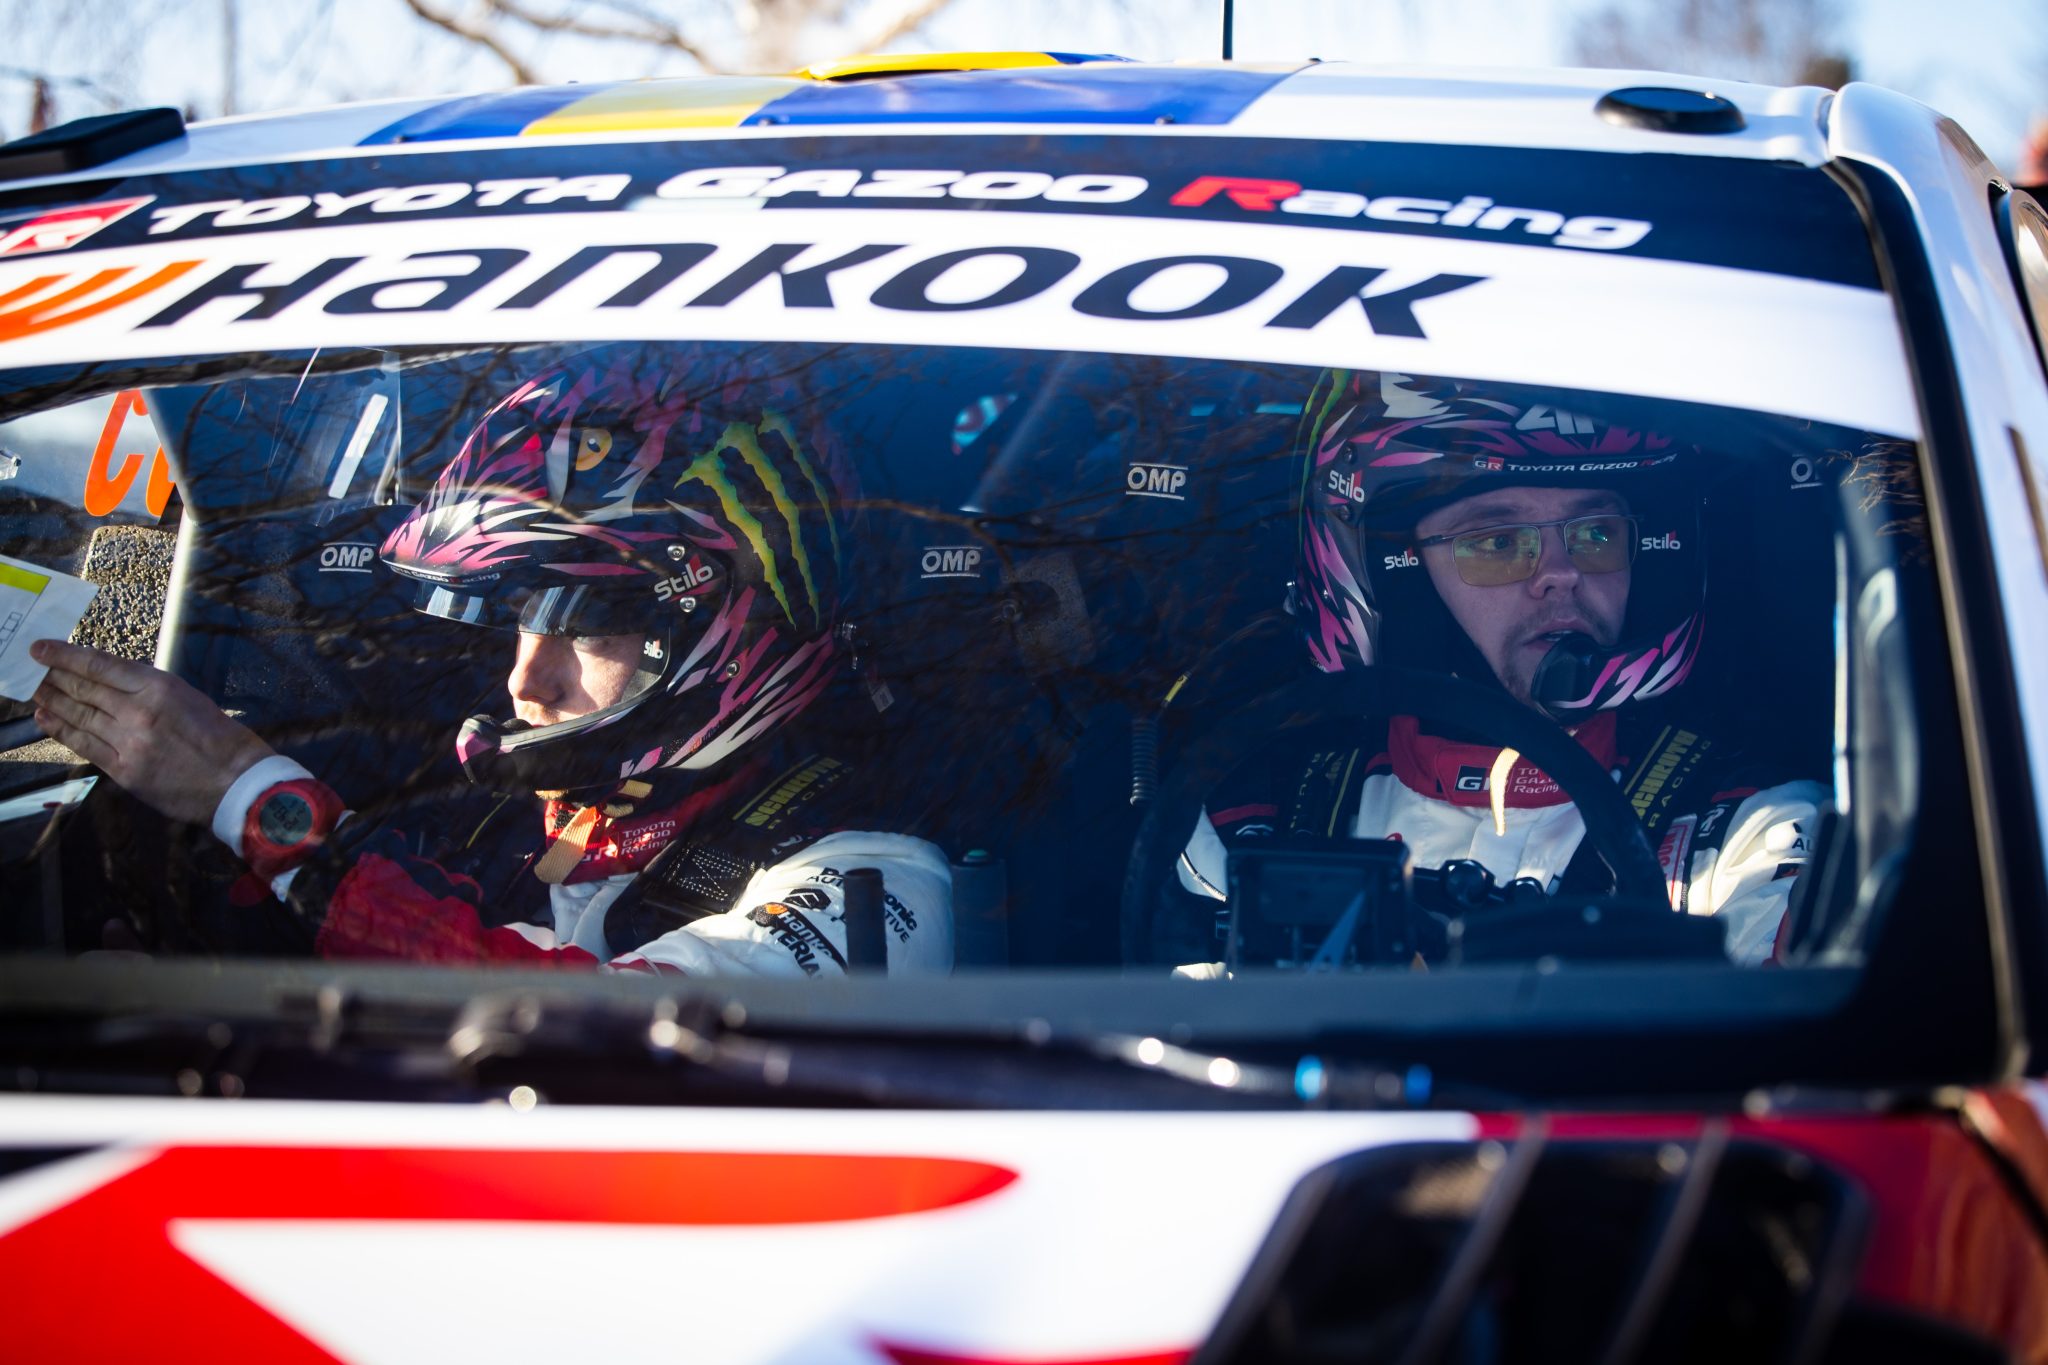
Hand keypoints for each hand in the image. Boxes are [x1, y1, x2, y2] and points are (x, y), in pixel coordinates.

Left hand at [30, 640, 276, 826]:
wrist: (237, 782)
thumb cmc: (222, 738)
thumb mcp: (190, 698)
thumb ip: (151, 690)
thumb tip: (116, 682)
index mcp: (159, 687)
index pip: (100, 666)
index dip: (65, 656)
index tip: (42, 649)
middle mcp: (138, 711)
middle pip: (84, 689)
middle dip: (53, 676)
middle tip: (32, 668)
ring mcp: (128, 742)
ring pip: (79, 715)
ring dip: (53, 701)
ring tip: (35, 691)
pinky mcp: (124, 770)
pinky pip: (84, 745)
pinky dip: (62, 730)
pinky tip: (46, 719)